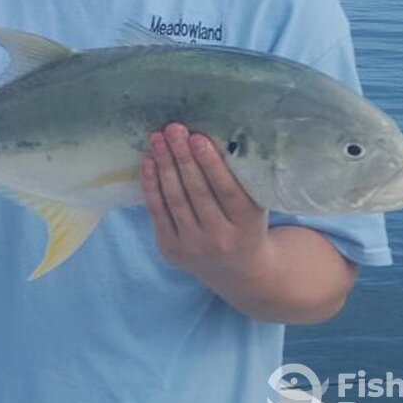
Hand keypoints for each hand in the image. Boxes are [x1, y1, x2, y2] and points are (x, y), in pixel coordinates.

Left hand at [141, 122, 270, 284]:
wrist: (239, 272)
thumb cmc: (245, 225)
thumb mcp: (254, 206)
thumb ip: (239, 180)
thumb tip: (208, 138)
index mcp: (248, 224)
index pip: (227, 190)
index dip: (210, 163)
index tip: (197, 137)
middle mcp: (221, 238)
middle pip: (197, 192)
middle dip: (183, 157)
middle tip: (173, 129)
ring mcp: (194, 246)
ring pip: (175, 199)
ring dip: (164, 165)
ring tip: (157, 139)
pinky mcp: (171, 249)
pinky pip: (157, 212)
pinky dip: (151, 185)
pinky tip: (148, 162)